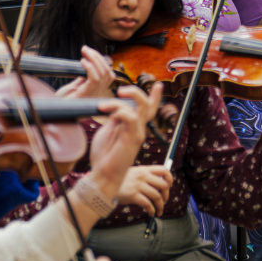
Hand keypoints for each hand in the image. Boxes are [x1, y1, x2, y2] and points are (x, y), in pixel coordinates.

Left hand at [56, 46, 114, 98]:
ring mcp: (93, 94)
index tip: (91, 53)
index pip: (109, 74)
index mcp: (97, 90)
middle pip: (108, 72)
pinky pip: (94, 79)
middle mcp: (98, 93)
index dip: (103, 61)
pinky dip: (90, 68)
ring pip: (103, 73)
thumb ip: (83, 77)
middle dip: (98, 56)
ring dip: (94, 59)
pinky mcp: (86, 95)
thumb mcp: (75, 86)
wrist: (55, 111)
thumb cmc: (64, 101)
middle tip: (85, 49)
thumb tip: (87, 64)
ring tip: (84, 52)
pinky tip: (82, 62)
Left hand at [88, 82, 162, 198]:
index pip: (148, 110)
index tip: (159, 85)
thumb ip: (114, 119)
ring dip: (118, 102)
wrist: (103, 175)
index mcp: (133, 127)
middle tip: (120, 90)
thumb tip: (115, 107)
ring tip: (102, 106)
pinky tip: (107, 113)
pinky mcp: (133, 138)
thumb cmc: (104, 156)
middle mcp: (139, 129)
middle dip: (136, 92)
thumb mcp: (107, 131)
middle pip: (147, 105)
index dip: (154, 97)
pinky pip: (131, 117)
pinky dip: (118, 110)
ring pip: (139, 108)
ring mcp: (138, 134)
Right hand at [116, 165, 173, 216]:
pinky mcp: (132, 195)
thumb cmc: (120, 182)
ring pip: (157, 196)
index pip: (163, 170)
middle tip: (164, 201)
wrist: (105, 185)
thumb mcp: (133, 173)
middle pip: (163, 185)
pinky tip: (151, 213)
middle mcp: (142, 175)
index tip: (169, 186)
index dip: (169, 178)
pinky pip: (147, 204)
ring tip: (159, 211)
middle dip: (166, 195)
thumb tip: (159, 184)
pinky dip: (152, 211)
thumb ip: (145, 176)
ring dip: (160, 206)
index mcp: (143, 169)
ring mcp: (137, 185)